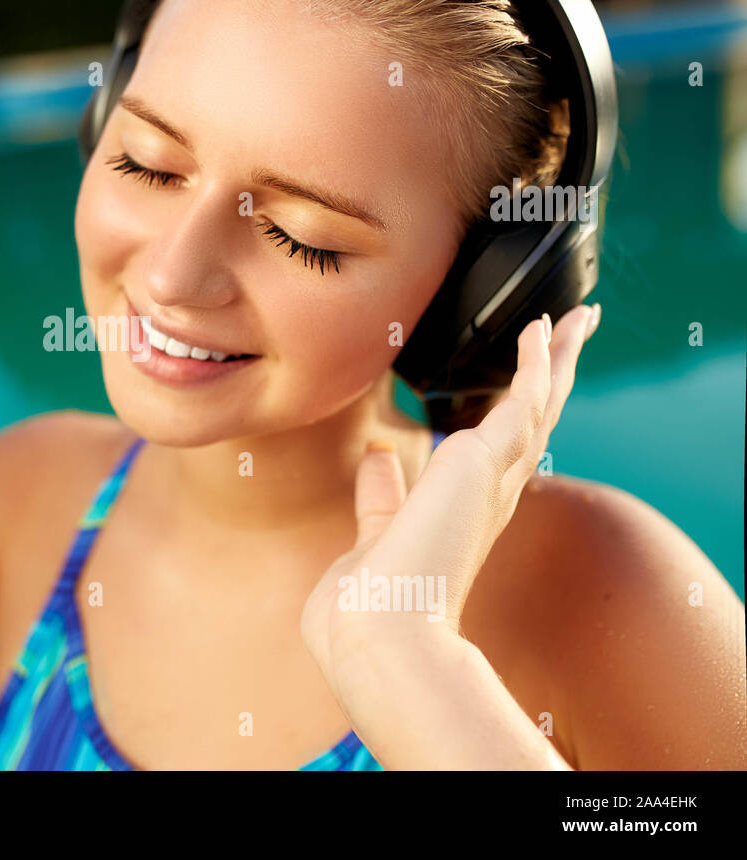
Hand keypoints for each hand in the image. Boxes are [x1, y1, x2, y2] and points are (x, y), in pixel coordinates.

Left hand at [301, 303, 601, 675]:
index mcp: (466, 514)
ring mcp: (494, 479)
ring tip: (577, 318)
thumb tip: (377, 454)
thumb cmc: (368, 604)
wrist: (377, 629)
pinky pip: (524, 398)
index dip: (515, 419)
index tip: (524, 391)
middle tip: (571, 336)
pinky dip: (537, 361)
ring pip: (541, 404)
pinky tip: (543, 328)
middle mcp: (490, 496)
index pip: (499, 455)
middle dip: (552, 378)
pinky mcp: (486, 460)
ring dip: (558, 358)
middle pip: (534, 423)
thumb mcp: (375, 531)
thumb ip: (381, 494)